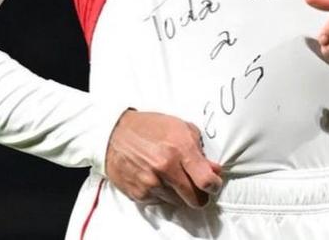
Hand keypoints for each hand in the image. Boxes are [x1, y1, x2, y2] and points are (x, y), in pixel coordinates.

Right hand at [104, 109, 222, 208]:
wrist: (114, 132)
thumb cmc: (149, 127)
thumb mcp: (179, 127)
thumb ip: (199, 148)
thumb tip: (214, 169)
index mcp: (179, 148)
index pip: (206, 181)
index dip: (214, 185)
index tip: (213, 184)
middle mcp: (166, 167)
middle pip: (195, 199)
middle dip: (199, 194)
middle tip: (194, 185)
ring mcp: (152, 183)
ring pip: (179, 202)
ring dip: (178, 193)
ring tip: (169, 176)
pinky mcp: (139, 194)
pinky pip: (160, 202)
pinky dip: (161, 193)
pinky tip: (155, 177)